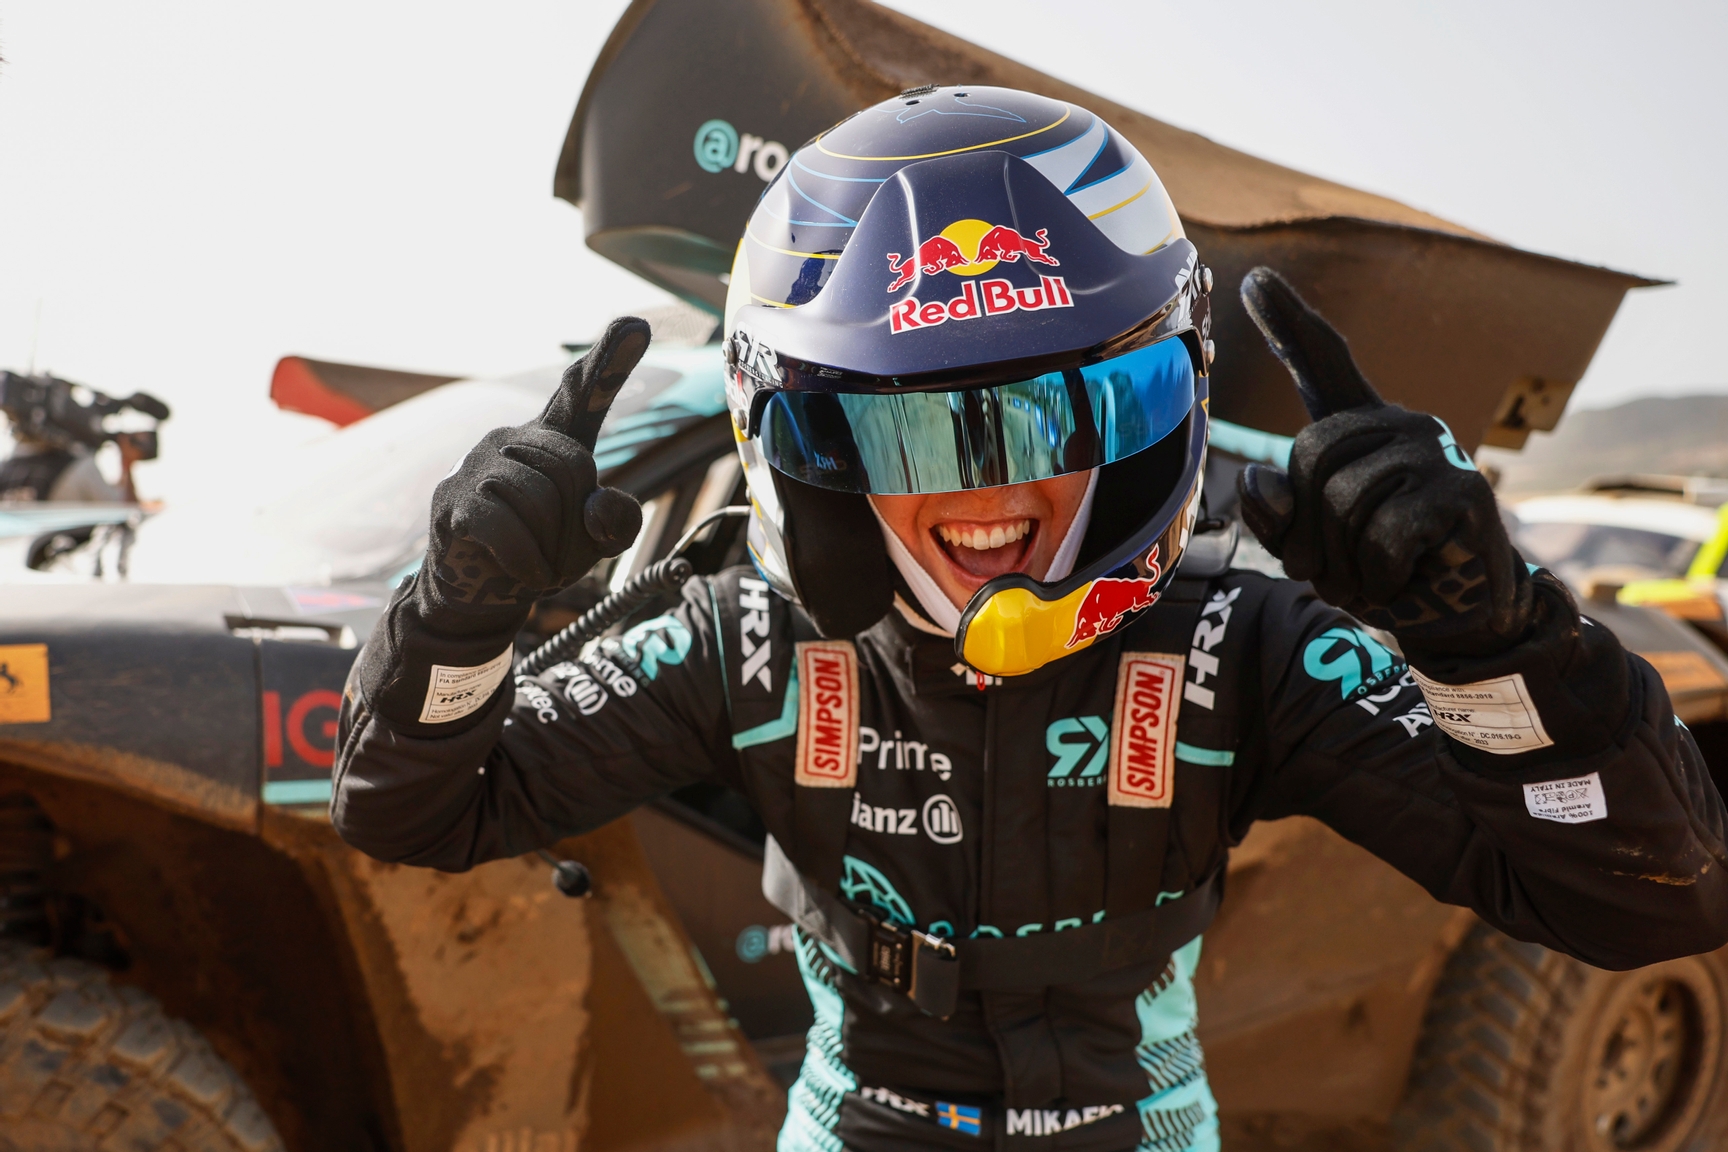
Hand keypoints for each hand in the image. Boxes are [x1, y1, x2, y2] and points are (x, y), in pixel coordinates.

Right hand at [425, 317, 648, 624]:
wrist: (480, 593)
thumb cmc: (541, 553)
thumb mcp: (595, 541)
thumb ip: (618, 520)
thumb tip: (600, 506)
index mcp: (554, 440)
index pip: (582, 394)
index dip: (609, 362)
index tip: (636, 324)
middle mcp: (514, 439)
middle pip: (576, 468)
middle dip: (578, 525)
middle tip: (561, 555)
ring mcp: (478, 464)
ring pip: (540, 498)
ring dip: (552, 550)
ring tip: (540, 564)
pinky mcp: (453, 498)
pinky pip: (505, 526)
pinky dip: (527, 560)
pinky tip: (528, 574)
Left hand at [1233, 268, 1530, 656]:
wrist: (1458, 619)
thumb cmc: (1382, 573)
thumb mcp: (1311, 550)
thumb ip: (1275, 516)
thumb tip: (1256, 478)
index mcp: (1359, 429)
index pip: (1321, 365)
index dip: (1286, 322)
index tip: (1253, 277)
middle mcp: (1399, 423)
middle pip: (1307, 457)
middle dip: (1309, 530)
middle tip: (1340, 567)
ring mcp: (1434, 450)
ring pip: (1343, 501)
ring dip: (1346, 561)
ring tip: (1378, 573)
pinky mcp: (1463, 490)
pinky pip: (1382, 536)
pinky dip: (1380, 575)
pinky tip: (1407, 578)